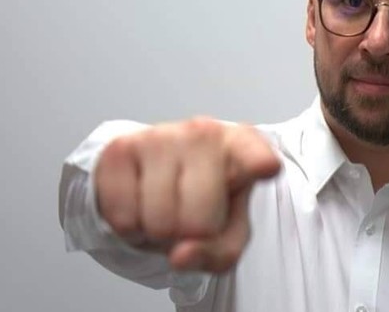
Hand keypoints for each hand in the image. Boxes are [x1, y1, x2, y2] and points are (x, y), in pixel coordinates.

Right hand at [94, 117, 280, 272]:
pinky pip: (123, 217)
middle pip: (199, 221)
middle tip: (188, 218)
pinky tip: (140, 203)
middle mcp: (205, 132)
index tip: (267, 167)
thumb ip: (219, 253)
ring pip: (158, 222)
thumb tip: (180, 255)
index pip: (255, 156)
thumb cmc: (206, 200)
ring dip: (157, 233)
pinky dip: (130, 227)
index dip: (259, 164)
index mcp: (243, 146)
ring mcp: (161, 135)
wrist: (156, 172)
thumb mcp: (228, 233)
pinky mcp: (121, 147)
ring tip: (165, 209)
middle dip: (189, 235)